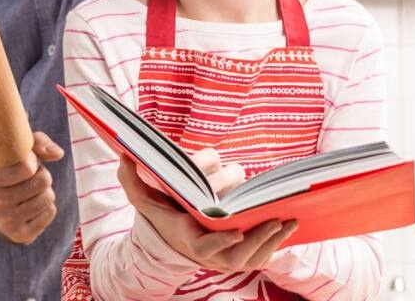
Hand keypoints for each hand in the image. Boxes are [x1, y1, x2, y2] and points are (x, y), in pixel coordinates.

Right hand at [0, 131, 63, 244]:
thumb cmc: (6, 172)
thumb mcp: (13, 151)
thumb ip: (37, 142)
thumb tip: (58, 154)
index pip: (27, 167)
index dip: (33, 161)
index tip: (25, 162)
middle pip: (43, 181)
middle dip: (41, 175)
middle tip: (28, 178)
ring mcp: (6, 223)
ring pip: (48, 197)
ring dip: (44, 191)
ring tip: (30, 191)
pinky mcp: (20, 236)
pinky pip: (50, 212)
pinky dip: (45, 206)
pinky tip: (31, 205)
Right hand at [118, 155, 297, 271]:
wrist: (176, 237)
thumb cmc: (164, 213)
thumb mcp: (144, 198)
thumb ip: (132, 180)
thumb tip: (124, 155)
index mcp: (188, 238)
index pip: (205, 247)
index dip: (220, 243)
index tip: (235, 230)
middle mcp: (209, 255)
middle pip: (236, 255)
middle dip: (256, 238)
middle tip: (273, 219)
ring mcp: (226, 259)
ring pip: (253, 257)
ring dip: (272, 240)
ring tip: (287, 220)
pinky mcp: (241, 257)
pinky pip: (262, 256)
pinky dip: (277, 243)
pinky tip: (290, 224)